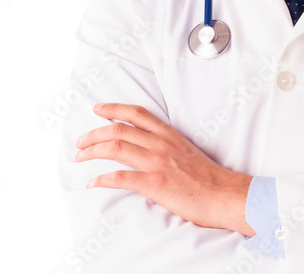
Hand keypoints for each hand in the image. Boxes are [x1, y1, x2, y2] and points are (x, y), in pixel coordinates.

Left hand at [75, 103, 254, 234]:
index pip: (136, 113)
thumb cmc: (208, 178)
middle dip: (94, 133)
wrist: (224, 195)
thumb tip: (147, 147)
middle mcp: (160, 144)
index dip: (113, 108)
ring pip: (115, 148)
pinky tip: (92, 183)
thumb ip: (166, 146)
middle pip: (119, 129)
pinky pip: (120, 178)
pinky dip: (101, 179)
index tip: (97, 109)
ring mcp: (156, 163)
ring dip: (92, 151)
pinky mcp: (154, 184)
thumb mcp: (186, 151)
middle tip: (80, 141)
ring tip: (79, 157)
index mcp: (169, 135)